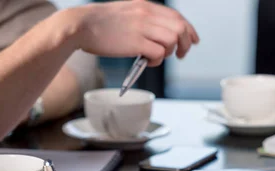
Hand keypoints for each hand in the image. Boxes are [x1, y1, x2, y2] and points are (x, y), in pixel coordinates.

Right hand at [66, 0, 199, 66]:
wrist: (81, 26)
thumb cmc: (99, 24)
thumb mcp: (126, 13)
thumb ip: (144, 20)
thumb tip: (159, 34)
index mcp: (145, 6)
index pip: (177, 17)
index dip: (190, 30)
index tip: (193, 40)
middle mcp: (147, 14)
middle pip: (180, 28)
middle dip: (186, 43)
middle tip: (181, 55)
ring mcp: (142, 28)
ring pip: (172, 41)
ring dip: (169, 53)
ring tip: (156, 57)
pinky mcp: (136, 42)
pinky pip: (159, 54)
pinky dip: (157, 61)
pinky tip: (147, 61)